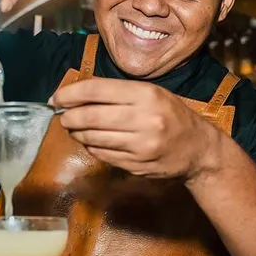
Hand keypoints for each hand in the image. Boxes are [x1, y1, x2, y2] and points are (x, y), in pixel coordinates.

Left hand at [51, 78, 218, 178]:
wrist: (199, 150)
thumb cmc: (171, 115)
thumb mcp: (152, 94)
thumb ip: (118, 93)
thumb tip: (76, 95)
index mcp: (146, 94)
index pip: (96, 90)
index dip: (70, 94)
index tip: (56, 98)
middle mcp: (144, 119)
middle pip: (90, 117)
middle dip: (69, 117)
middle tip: (62, 116)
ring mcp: (141, 145)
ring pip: (94, 138)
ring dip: (78, 133)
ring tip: (76, 129)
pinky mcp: (137, 165)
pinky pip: (103, 155)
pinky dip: (92, 147)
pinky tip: (93, 142)